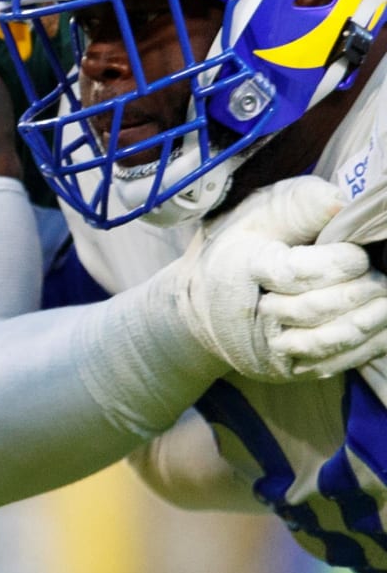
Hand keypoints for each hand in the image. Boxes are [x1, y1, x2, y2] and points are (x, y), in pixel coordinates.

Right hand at [179, 175, 386, 379]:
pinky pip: (330, 364)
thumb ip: (299, 204)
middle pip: (313, 309)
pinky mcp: (282, 370)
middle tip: (383, 277)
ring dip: (368, 323)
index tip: (359, 254)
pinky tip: (382, 327)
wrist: (203, 302)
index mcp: (239, 268)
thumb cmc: (241, 249)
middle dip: (358, 292)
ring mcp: (264, 348)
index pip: (292, 273)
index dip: (335, 264)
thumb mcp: (260, 215)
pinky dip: (365, 347)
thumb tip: (341, 202)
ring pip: (324, 341)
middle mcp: (247, 314)